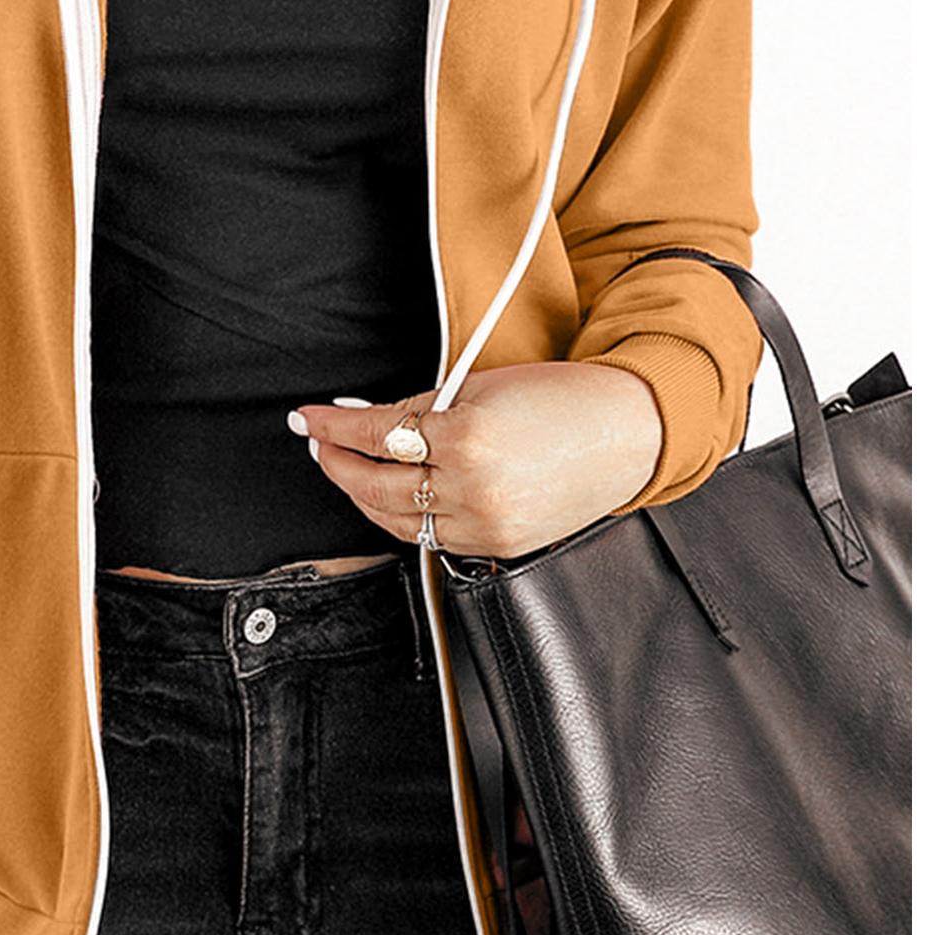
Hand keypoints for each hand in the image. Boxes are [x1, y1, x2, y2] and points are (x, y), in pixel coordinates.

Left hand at [289, 362, 663, 559]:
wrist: (627, 434)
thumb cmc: (560, 399)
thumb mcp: (480, 386)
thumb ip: (419, 408)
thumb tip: (362, 421)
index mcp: (467, 438)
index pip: (378, 434)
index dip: (333, 426)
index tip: (307, 418)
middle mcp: (473, 490)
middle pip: (376, 486)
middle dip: (337, 464)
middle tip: (318, 443)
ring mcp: (486, 526)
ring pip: (398, 521)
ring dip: (362, 496)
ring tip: (345, 468)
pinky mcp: (498, 547)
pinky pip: (432, 538)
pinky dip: (404, 517)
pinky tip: (389, 496)